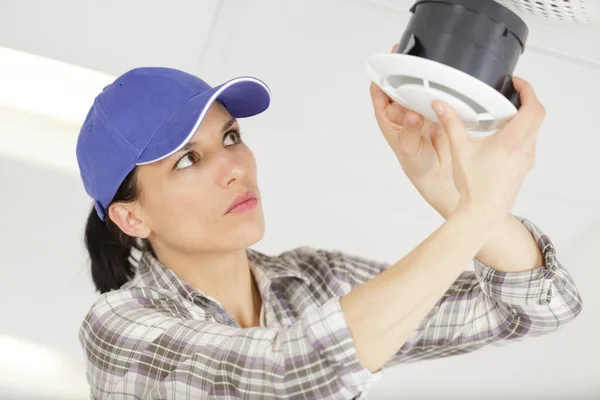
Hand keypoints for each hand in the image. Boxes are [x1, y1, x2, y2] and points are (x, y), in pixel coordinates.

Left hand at [370, 44, 457, 217]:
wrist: (440, 176)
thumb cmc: (417, 165)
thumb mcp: (408, 150)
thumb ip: (410, 132)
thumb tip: (411, 116)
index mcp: (388, 118)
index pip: (380, 91)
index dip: (381, 76)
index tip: (387, 62)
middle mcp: (403, 111)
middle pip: (400, 84)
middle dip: (404, 71)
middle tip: (413, 59)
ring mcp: (421, 109)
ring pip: (419, 87)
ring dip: (423, 79)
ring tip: (430, 68)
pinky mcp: (438, 110)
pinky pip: (438, 95)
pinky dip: (441, 89)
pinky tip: (445, 83)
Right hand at [433, 77, 545, 222]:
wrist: (482, 213)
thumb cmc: (475, 188)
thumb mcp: (460, 150)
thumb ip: (451, 124)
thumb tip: (441, 107)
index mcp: (513, 141)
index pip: (533, 108)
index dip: (528, 90)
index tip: (517, 84)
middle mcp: (525, 149)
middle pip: (536, 116)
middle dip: (526, 101)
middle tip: (511, 94)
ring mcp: (526, 159)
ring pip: (533, 130)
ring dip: (523, 118)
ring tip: (503, 114)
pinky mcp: (523, 167)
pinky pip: (527, 143)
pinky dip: (519, 133)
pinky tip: (500, 137)